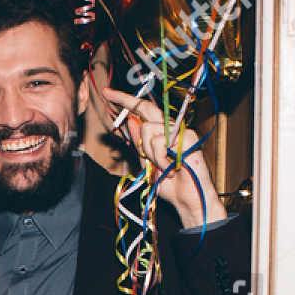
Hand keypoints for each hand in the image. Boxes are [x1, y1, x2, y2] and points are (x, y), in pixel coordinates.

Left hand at [102, 87, 225, 228]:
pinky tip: (169, 169)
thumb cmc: (170, 185)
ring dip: (148, 152)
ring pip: (148, 129)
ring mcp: (180, 131)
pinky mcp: (187, 137)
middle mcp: (171, 128)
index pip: (143, 112)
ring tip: (161, 167)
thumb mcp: (146, 163)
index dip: (126, 101)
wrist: (187, 200)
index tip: (108, 94)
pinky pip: (159, 141)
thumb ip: (138, 143)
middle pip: (146, 108)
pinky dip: (159, 159)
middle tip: (107, 94)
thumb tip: (128, 121)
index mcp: (162, 133)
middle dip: (124, 100)